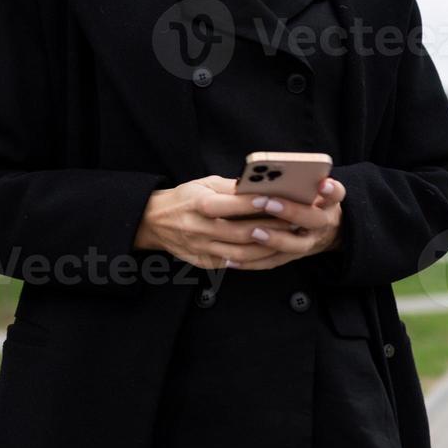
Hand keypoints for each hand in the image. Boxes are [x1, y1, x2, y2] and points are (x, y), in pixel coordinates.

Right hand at [135, 175, 331, 269]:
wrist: (154, 222)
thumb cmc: (184, 198)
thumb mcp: (203, 184)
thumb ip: (231, 187)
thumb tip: (260, 186)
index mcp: (199, 205)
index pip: (232, 205)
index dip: (255, 203)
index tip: (277, 199)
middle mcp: (199, 229)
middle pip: (242, 232)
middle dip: (271, 227)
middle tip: (294, 221)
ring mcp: (201, 249)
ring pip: (242, 254)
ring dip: (267, 248)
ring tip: (287, 239)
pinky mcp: (204, 262)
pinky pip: (234, 264)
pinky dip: (254, 260)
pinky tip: (269, 252)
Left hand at [224, 175, 346, 270]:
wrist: (326, 232)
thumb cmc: (308, 200)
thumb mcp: (311, 189)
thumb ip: (296, 181)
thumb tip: (262, 172)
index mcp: (328, 203)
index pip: (335, 194)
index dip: (330, 190)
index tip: (322, 183)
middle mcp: (322, 224)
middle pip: (313, 220)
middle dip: (291, 211)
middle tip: (269, 202)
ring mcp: (309, 243)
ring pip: (295, 245)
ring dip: (274, 238)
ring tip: (254, 232)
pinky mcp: (292, 257)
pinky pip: (273, 261)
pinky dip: (253, 261)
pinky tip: (233, 259)